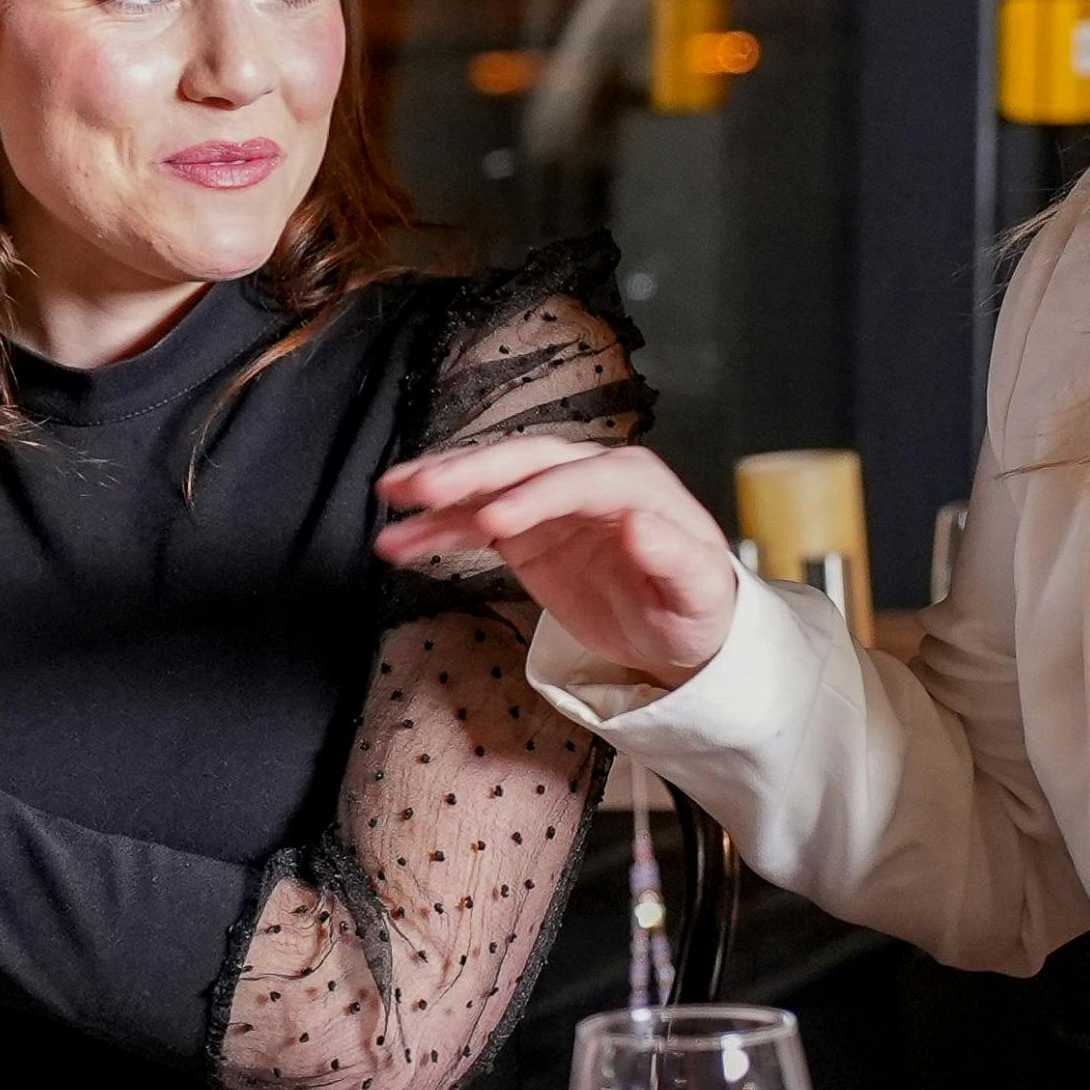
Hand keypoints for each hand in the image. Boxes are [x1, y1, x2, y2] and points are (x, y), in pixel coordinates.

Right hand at [373, 435, 743, 689]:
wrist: (675, 626)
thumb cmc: (694, 606)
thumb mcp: (698, 592)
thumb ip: (675, 557)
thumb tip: (641, 525)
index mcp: (632, 483)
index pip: (578, 480)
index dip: (534, 498)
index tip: (496, 523)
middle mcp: (585, 478)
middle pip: (523, 463)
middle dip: (473, 472)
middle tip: (427, 488)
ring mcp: (547, 502)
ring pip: (487, 483)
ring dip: (439, 488)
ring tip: (392, 494)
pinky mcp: (522, 531)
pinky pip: (470, 524)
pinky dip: (434, 530)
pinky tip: (397, 540)